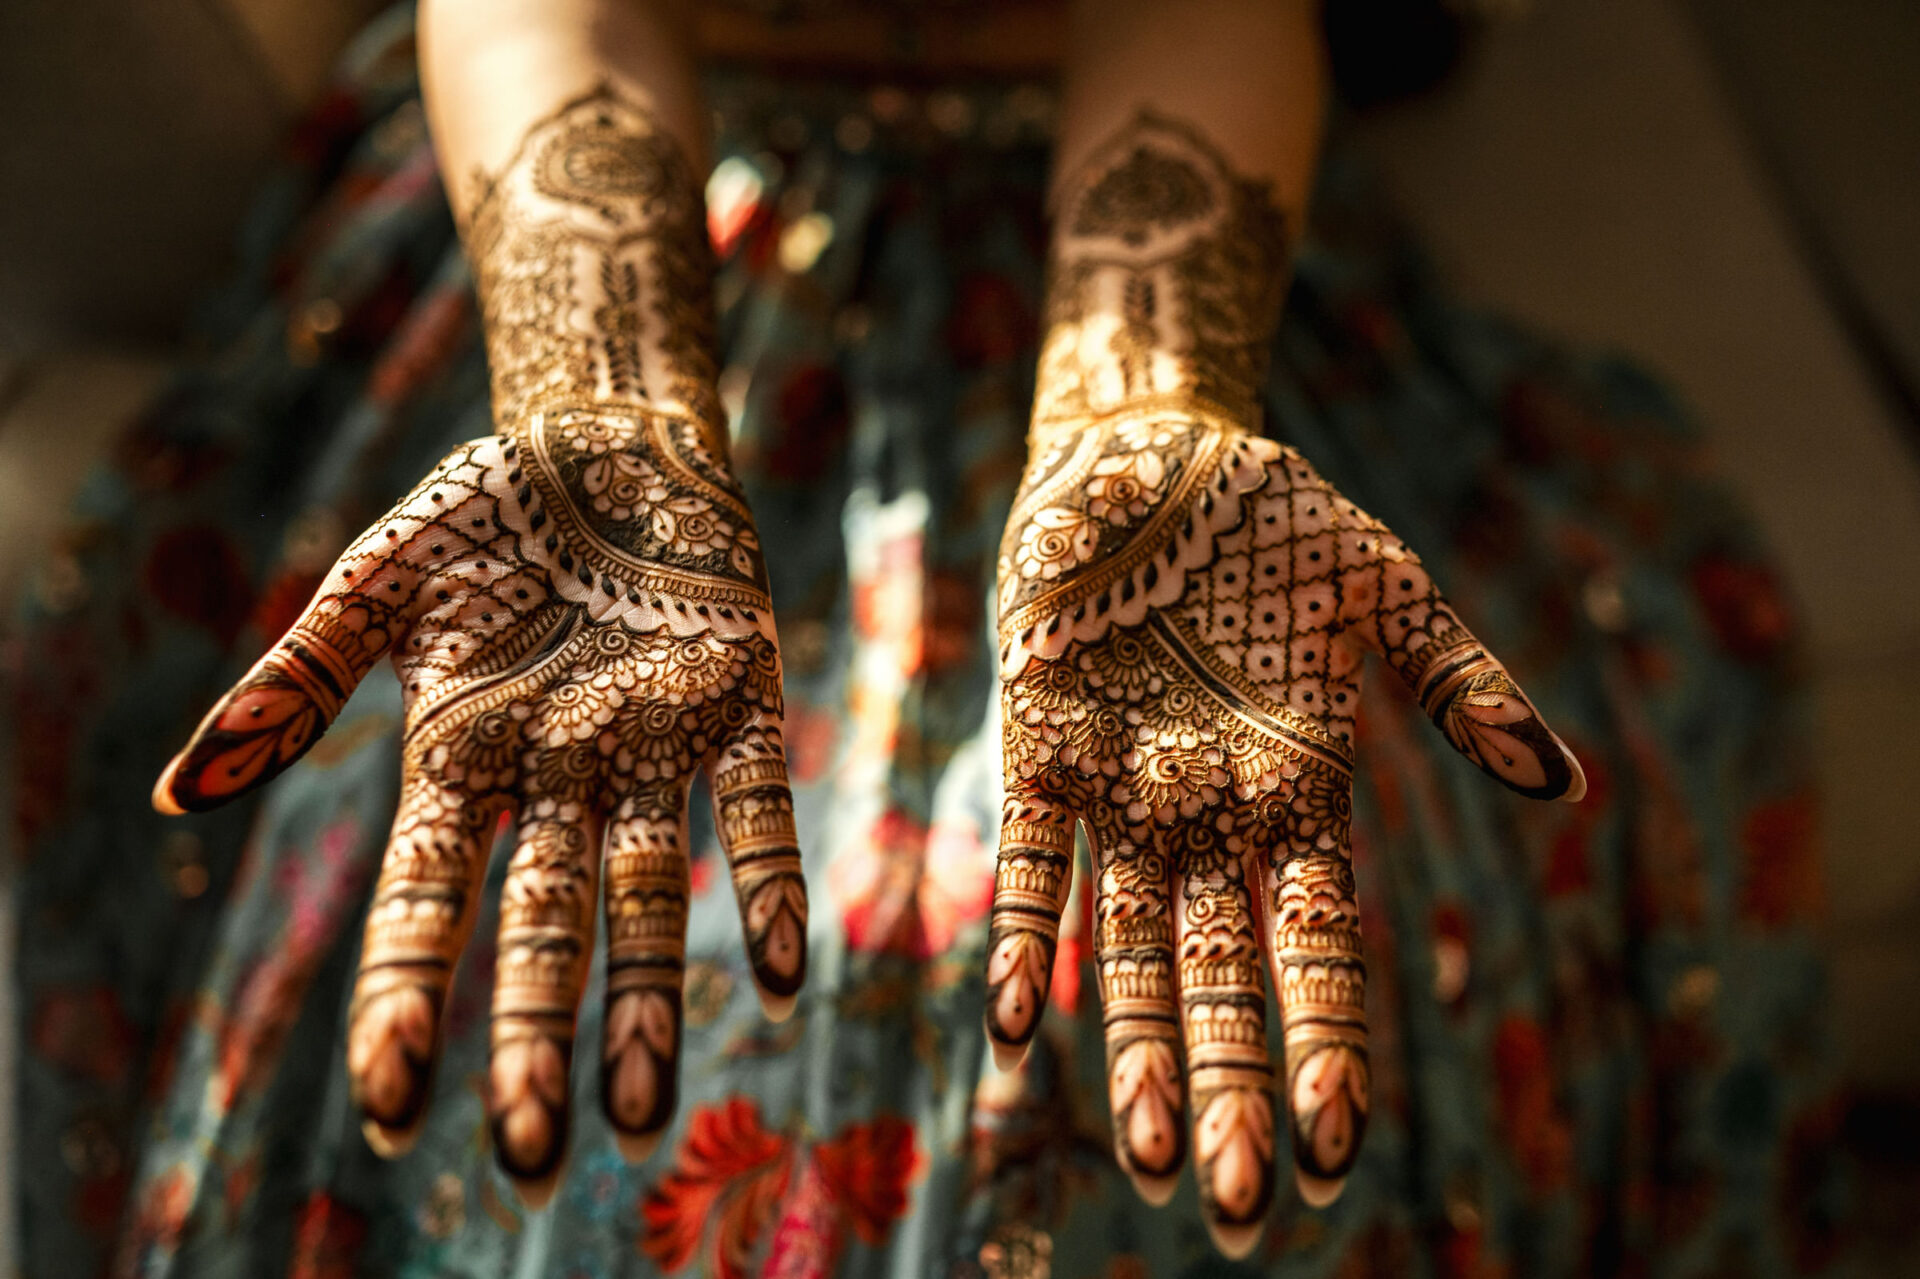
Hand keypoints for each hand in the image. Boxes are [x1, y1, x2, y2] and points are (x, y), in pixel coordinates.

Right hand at [154, 88, 807, 1202]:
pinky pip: (757, 807)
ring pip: (646, 893)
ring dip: (648, 1001)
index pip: (427, 900)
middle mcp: (558, 777)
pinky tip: (775, 973)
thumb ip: (294, 684)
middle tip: (528, 1154)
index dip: (410, 997)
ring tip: (642, 1117)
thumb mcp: (375, 586)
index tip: (392, 1102)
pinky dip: (764, 885)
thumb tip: (180, 795)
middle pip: (539, 925)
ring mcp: (650, 745)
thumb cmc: (482, 513)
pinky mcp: (737, 702)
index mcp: (461, 757)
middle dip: (533, 1037)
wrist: (605, 438)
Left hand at [985, 404, 1582, 1251]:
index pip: (1319, 949)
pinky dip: (1025, 939)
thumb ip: (1463, 686)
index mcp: (1299, 798)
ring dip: (1137, 1050)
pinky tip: (1015, 1025)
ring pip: (1126, 949)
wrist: (1152, 452)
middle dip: (1231, 1087)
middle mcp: (1208, 821)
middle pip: (1222, 978)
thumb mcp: (1388, 597)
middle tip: (1236, 1207)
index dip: (1327, 1044)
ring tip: (1150, 1158)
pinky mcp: (1041, 752)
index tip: (1336, 1147)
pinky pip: (1033, 863)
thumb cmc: (1274, 524)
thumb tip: (1563, 785)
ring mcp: (1122, 795)